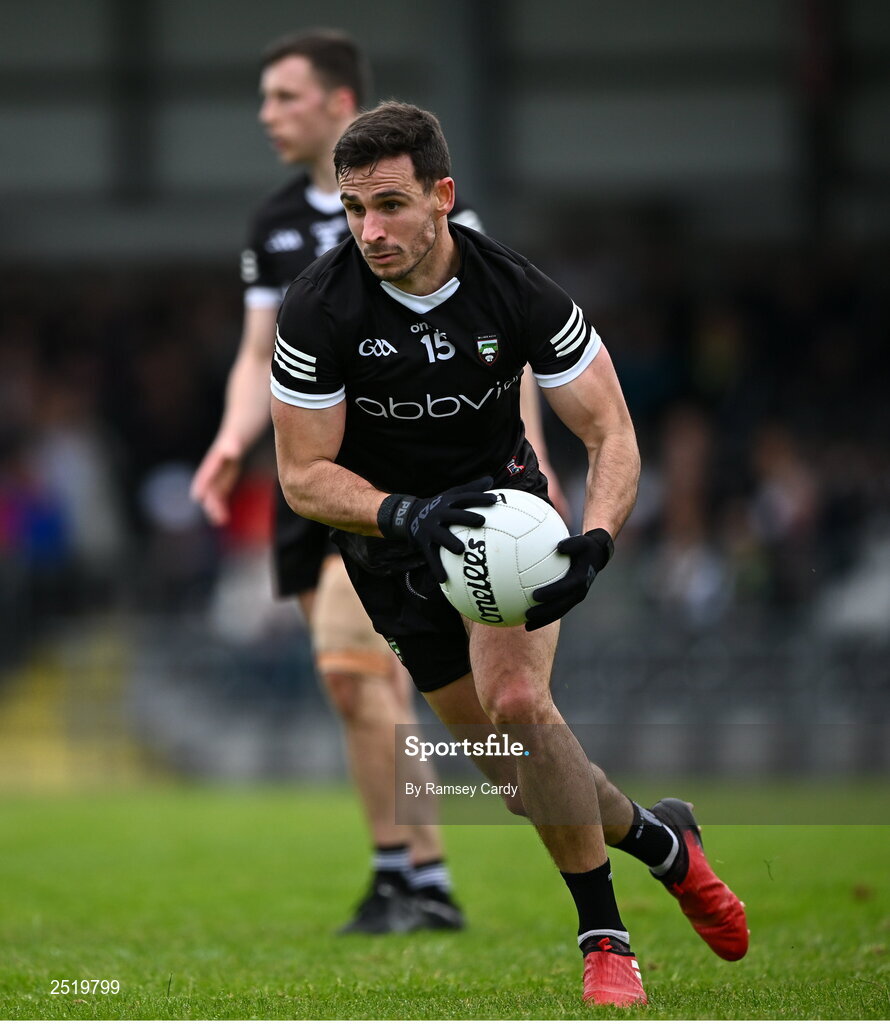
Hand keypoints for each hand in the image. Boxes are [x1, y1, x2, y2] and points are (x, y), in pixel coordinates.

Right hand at [190, 442, 243, 525]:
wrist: (230, 447)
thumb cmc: (231, 444)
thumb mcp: (232, 445)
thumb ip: (232, 449)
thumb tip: (234, 452)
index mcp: (210, 465)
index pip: (204, 476)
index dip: (201, 484)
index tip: (198, 495)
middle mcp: (209, 477)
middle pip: (208, 491)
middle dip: (211, 502)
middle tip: (215, 514)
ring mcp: (215, 484)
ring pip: (213, 499)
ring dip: (215, 510)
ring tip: (221, 521)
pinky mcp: (221, 488)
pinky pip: (220, 501)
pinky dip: (221, 509)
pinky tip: (223, 520)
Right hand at [378, 477, 496, 582]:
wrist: (409, 515)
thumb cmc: (439, 506)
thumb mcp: (451, 495)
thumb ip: (471, 489)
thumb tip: (490, 479)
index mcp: (448, 502)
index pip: (465, 498)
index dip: (479, 498)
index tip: (495, 500)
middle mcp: (439, 514)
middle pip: (453, 515)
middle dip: (466, 517)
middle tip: (481, 520)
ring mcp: (430, 529)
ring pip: (441, 536)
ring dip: (450, 542)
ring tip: (460, 550)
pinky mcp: (423, 543)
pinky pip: (431, 557)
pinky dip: (437, 568)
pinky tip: (444, 579)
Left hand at [525, 528, 613, 630]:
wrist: (596, 557)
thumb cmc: (585, 547)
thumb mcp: (582, 542)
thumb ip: (572, 543)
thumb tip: (559, 546)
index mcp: (580, 580)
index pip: (564, 588)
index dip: (550, 593)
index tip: (535, 596)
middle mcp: (578, 592)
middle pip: (560, 607)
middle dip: (544, 614)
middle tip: (527, 616)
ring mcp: (574, 598)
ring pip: (558, 613)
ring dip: (543, 621)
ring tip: (526, 626)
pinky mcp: (570, 600)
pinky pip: (557, 610)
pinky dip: (544, 617)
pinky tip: (529, 620)